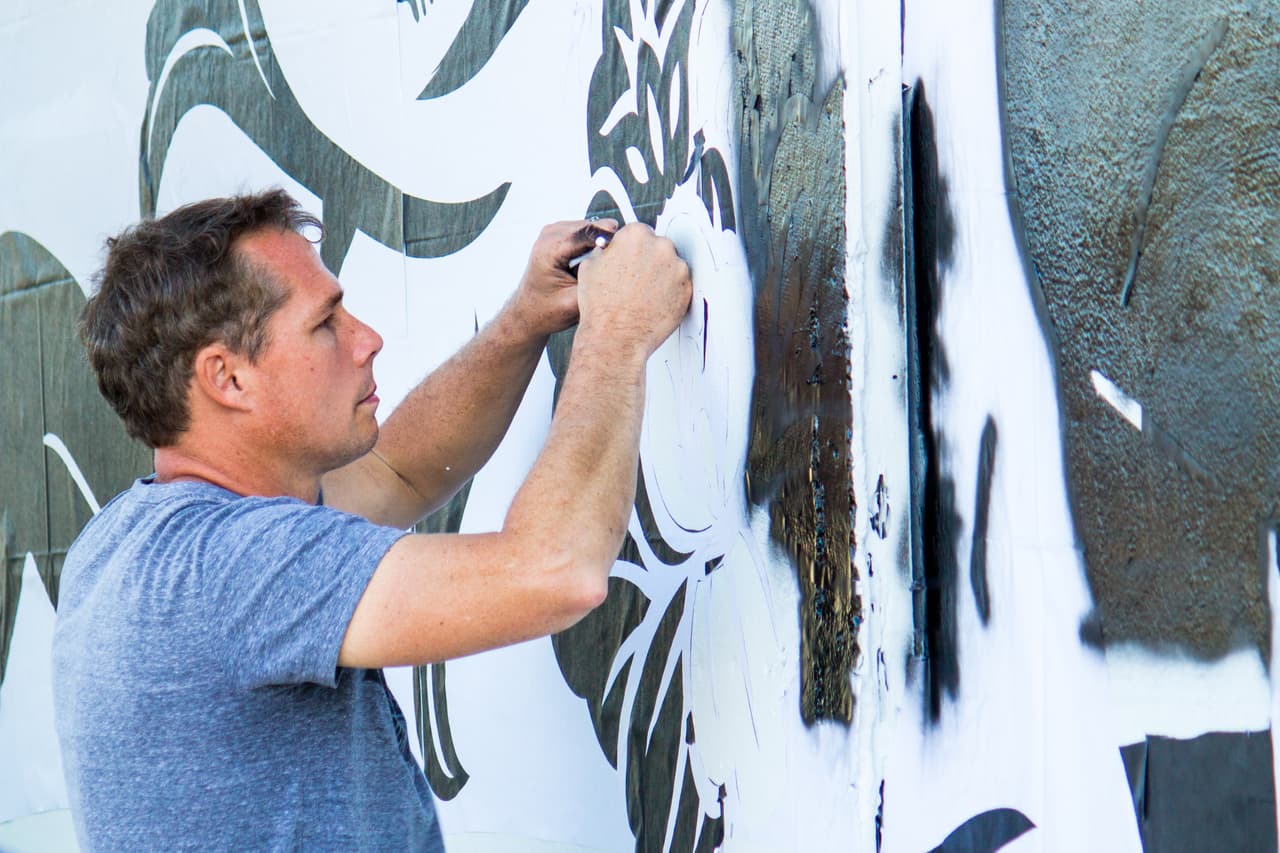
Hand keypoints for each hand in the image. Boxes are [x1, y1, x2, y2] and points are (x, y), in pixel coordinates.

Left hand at [508, 218, 618, 337]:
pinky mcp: (560, 234)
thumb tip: (620, 270)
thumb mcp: (574, 304)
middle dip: (608, 243)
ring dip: (601, 245)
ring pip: (591, 229)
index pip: (588, 233)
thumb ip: (595, 285)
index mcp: (549, 250)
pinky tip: (595, 264)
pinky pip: (586, 233)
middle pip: (591, 228)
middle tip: (619, 265)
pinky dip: (594, 245)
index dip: (612, 240)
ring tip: (605, 267)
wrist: (528, 312)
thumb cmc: (547, 311)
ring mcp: (554, 231)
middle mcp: (550, 235)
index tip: (630, 252)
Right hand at [575, 223, 691, 358]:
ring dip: (660, 276)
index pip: (639, 233)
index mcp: (636, 235)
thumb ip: (605, 250)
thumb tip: (611, 248)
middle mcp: (660, 247)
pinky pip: (679, 285)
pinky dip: (670, 292)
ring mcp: (677, 268)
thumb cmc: (601, 306)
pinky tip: (653, 302)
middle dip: (648, 261)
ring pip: (670, 266)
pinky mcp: (687, 289)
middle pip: (657, 247)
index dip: (631, 250)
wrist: (616, 337)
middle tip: (635, 280)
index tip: (629, 260)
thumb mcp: (590, 266)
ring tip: (642, 295)